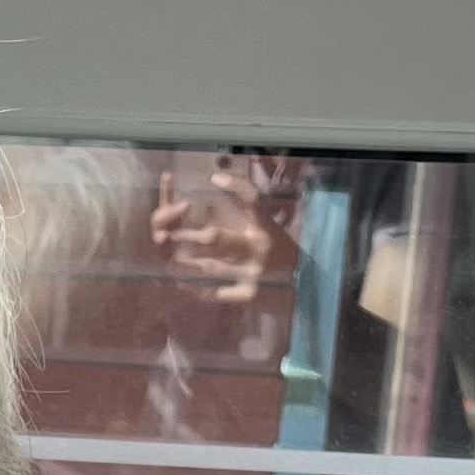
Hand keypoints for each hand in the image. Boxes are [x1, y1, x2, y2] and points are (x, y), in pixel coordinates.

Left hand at [149, 162, 287, 301]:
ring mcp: (253, 273)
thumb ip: (253, 217)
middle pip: (216, 237)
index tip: (214, 178)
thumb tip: (224, 188)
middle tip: (167, 235)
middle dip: (187, 236)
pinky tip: (184, 288)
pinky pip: (216, 292)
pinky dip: (199, 290)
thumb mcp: (273, 231)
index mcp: (266, 228)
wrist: (308, 291)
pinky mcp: (248, 296)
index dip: (234, 186)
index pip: (252, 199)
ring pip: (210, 266)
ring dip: (185, 264)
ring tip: (167, 261)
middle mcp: (259, 247)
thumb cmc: (285, 258)